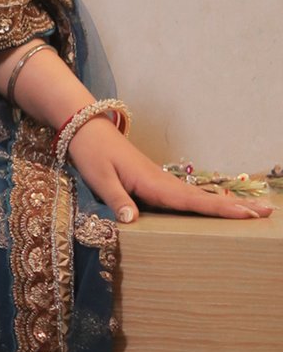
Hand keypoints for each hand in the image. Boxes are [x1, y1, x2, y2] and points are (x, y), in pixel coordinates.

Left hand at [67, 118, 272, 223]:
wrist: (85, 129)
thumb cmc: (92, 153)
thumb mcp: (99, 178)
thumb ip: (117, 200)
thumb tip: (132, 222)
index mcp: (152, 183)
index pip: (191, 201)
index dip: (219, 209)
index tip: (246, 214)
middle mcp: (162, 182)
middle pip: (204, 198)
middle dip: (235, 206)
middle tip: (266, 213)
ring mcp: (160, 181)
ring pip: (198, 196)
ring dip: (225, 204)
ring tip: (253, 211)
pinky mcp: (154, 182)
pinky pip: (185, 196)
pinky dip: (206, 201)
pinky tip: (216, 208)